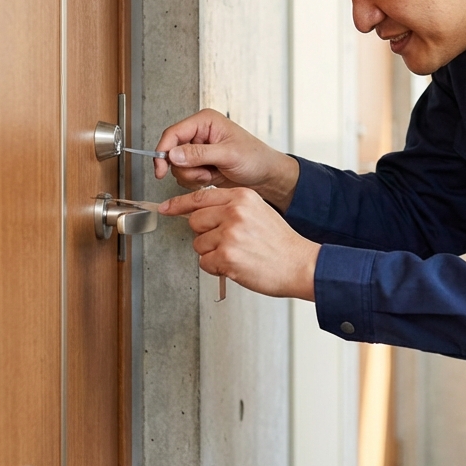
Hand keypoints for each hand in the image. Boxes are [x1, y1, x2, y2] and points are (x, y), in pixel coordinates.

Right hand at [154, 108, 299, 209]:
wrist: (266, 176)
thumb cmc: (256, 158)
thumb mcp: (229, 155)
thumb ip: (200, 154)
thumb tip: (174, 154)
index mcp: (205, 122)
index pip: (173, 133)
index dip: (164, 151)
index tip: (161, 168)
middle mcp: (199, 134)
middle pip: (172, 152)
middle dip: (187, 168)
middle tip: (205, 172)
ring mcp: (198, 150)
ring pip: (177, 167)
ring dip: (193, 176)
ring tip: (212, 173)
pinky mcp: (200, 164)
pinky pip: (185, 176)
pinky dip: (196, 181)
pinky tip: (211, 178)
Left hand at [160, 186, 319, 300]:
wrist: (299, 264)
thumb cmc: (280, 243)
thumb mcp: (259, 212)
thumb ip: (231, 208)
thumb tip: (200, 211)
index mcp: (242, 197)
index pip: (200, 197)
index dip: (179, 204)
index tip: (166, 208)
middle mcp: (235, 212)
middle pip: (195, 221)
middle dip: (205, 235)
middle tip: (227, 242)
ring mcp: (230, 234)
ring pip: (198, 244)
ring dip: (213, 254)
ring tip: (237, 255)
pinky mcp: (227, 256)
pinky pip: (205, 263)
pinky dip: (217, 268)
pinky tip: (236, 265)